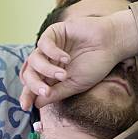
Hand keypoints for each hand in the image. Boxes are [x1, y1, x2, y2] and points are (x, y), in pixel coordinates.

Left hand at [19, 10, 137, 108]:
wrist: (111, 44)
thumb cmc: (96, 64)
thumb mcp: (76, 84)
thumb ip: (57, 93)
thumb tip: (37, 104)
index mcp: (51, 75)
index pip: (33, 85)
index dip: (28, 95)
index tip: (26, 106)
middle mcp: (48, 61)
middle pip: (30, 73)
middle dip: (34, 84)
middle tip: (45, 92)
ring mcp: (50, 46)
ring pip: (34, 59)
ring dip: (47, 70)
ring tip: (64, 75)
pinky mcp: (54, 32)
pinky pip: (44, 43)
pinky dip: (53, 53)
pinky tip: (67, 58)